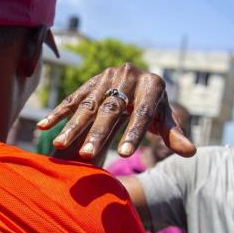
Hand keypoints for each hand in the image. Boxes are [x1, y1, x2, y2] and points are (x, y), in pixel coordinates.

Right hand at [37, 63, 195, 160]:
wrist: (141, 80)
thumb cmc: (155, 107)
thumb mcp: (165, 119)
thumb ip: (173, 134)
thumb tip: (190, 152)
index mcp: (152, 85)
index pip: (142, 114)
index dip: (133, 134)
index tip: (124, 155)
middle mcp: (128, 76)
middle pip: (110, 110)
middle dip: (97, 134)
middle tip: (86, 156)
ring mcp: (106, 77)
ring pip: (88, 105)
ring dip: (72, 126)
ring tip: (60, 145)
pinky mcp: (90, 82)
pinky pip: (72, 99)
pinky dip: (57, 113)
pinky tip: (43, 127)